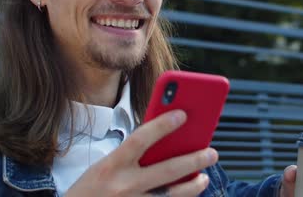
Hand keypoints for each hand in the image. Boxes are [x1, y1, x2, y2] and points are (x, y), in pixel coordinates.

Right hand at [66, 110, 218, 195]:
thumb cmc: (90, 190)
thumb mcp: (103, 168)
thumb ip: (129, 156)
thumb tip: (164, 142)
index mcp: (110, 166)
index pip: (140, 139)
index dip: (162, 125)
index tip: (182, 114)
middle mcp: (123, 186)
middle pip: (166, 170)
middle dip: (194, 159)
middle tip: (212, 152)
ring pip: (172, 195)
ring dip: (193, 186)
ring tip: (204, 177)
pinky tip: (189, 193)